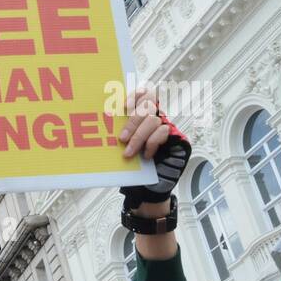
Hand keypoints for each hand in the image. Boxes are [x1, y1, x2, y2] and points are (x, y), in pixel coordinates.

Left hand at [116, 88, 190, 211]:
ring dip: (138, 137)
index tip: (122, 106)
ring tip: (128, 152)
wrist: (148, 187)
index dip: (135, 95)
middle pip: (148, 105)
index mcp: (144, 113)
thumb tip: (102, 119)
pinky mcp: (178, 137)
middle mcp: (158, 116)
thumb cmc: (133, 164)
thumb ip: (119, 130)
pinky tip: (145, 155)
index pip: (144, 93)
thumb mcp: (123, 144)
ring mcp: (168, 126)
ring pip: (154, 120)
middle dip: (133, 121)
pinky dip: (151, 143)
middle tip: (121, 138)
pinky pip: (163, 132)